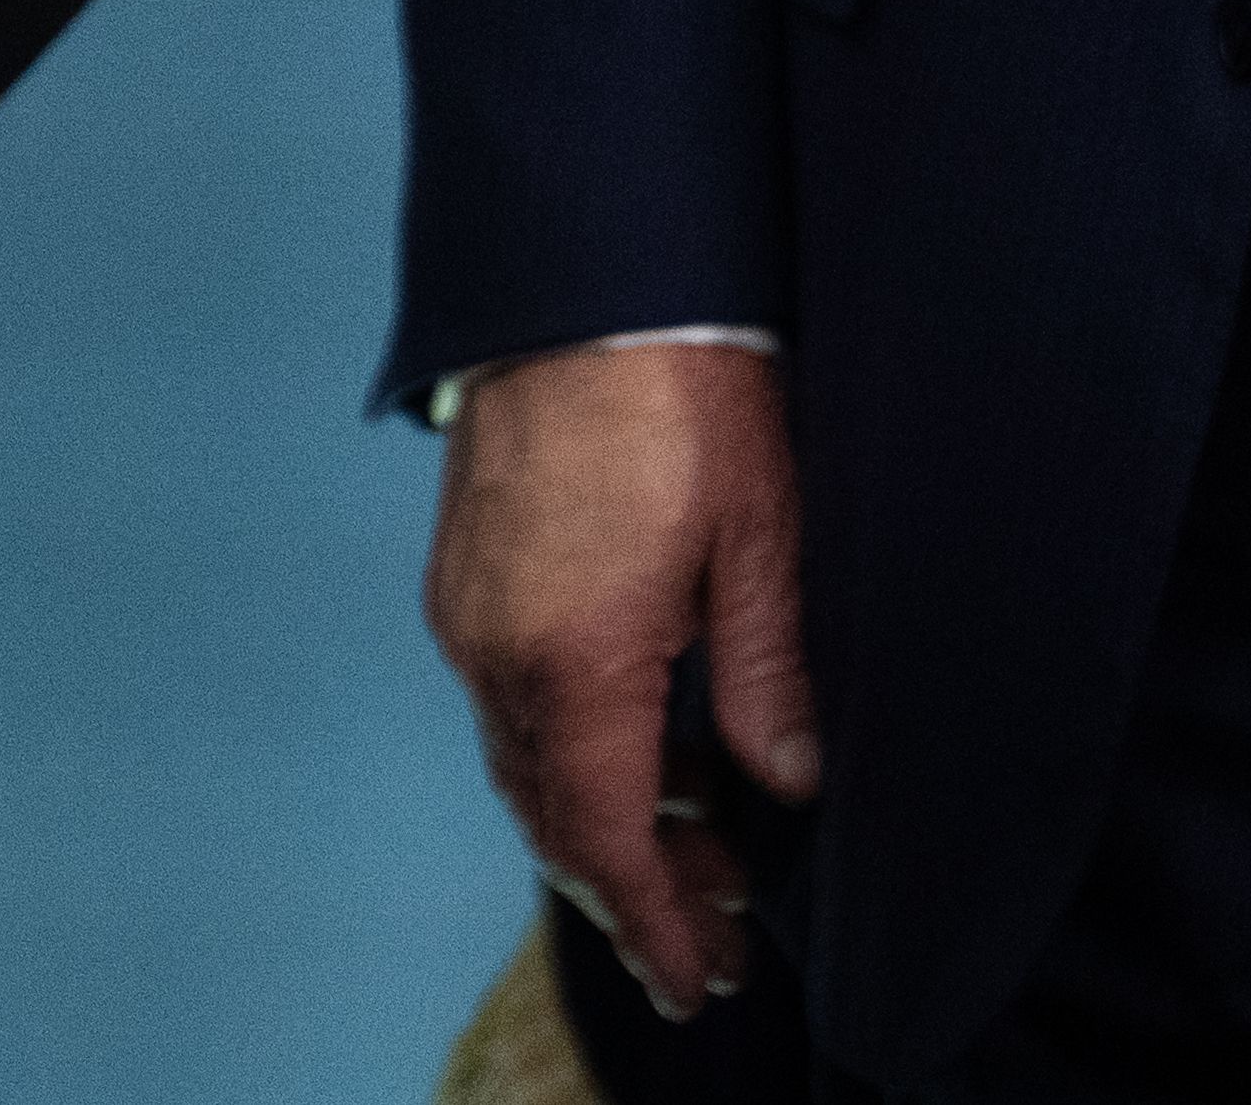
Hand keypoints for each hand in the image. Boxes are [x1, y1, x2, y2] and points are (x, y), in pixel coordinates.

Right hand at [429, 339, 819, 1021]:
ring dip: (600, 823)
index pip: (605, 837)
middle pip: (555, 816)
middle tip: (712, 940)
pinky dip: (569, 754)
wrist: (584, 274)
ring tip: (695, 852)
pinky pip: (508, 702)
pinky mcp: (464, 573)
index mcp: (575, 655)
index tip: (694, 976)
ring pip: (526, 763)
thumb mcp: (761, 536)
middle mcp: (498, 647)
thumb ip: (767, 675)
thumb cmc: (682, 387)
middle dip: (632, 891)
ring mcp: (469, 610)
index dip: (653, 921)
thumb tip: (785, 780)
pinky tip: (639, 751)